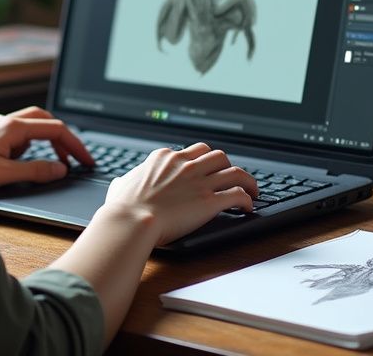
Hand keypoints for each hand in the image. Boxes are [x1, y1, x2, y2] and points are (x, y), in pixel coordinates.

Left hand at [0, 106, 95, 193]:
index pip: (55, 129)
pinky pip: (21, 134)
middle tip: (77, 158)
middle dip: (65, 138)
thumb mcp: (4, 174)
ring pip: (33, 125)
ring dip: (49, 140)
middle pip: (46, 121)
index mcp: (13, 127)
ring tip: (58, 162)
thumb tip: (61, 169)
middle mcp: (7, 122)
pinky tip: (31, 161)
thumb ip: (35, 170)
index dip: (75, 146)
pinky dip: (34, 144)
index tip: (87, 161)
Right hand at [102, 143, 256, 245]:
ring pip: (235, 171)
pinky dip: (246, 199)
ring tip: (251, 189)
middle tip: (230, 177)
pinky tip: (248, 206)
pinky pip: (238, 194)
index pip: (192, 151)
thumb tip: (121, 183)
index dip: (202, 161)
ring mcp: (199, 182)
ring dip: (246, 180)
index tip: (206, 170)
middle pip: (217, 155)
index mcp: (165, 158)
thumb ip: (126, 181)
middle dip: (226, 166)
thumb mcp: (120, 185)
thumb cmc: (124, 207)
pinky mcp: (209, 201)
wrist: (132, 221)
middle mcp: (185, 165)